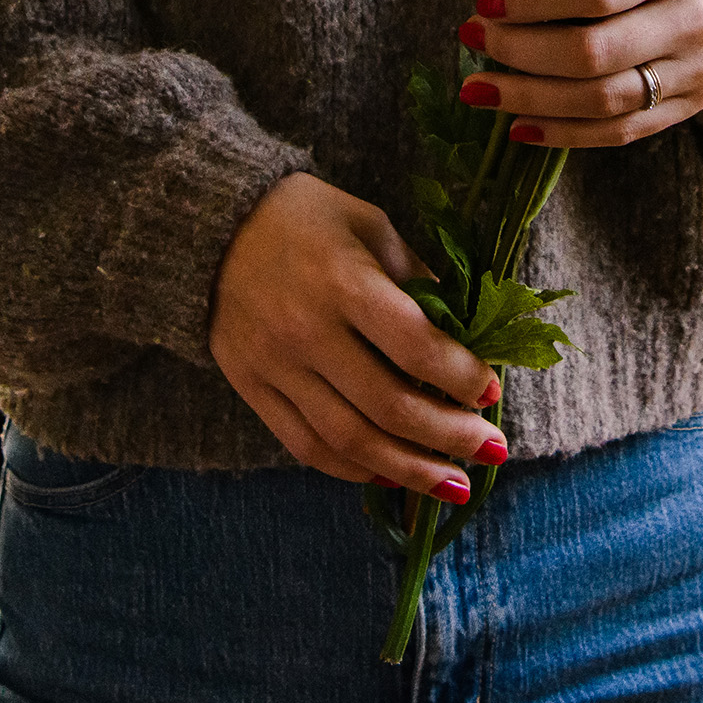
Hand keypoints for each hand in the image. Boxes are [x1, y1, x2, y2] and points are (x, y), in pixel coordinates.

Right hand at [209, 173, 505, 496]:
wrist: (211, 225)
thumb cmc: (304, 217)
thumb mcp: (369, 226)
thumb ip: (416, 278)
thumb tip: (467, 334)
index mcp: (343, 281)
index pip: (415, 348)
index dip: (462, 377)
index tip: (492, 391)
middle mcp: (307, 331)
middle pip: (389, 405)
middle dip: (450, 436)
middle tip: (491, 450)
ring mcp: (275, 367)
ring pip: (351, 441)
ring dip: (411, 470)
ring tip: (454, 484)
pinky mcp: (251, 389)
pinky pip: (307, 446)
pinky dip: (354, 470)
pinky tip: (393, 475)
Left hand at [455, 0, 702, 148]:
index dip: (534, 0)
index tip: (483, 2)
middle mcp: (692, 21)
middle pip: (594, 54)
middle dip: (520, 51)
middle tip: (469, 38)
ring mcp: (697, 71)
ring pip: (602, 102)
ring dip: (529, 98)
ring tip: (478, 88)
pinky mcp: (692, 105)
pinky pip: (620, 132)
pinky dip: (563, 134)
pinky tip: (518, 126)